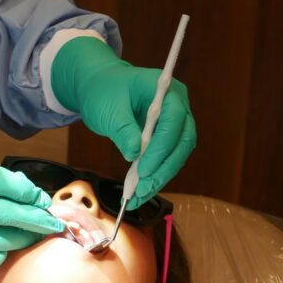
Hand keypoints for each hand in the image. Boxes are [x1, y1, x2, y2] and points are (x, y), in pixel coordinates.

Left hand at [51, 37, 195, 206]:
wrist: (100, 86)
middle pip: (182, 141)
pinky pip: (167, 158)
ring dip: (161, 177)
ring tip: (139, 196)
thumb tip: (134, 154)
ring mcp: (175, 121)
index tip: (144, 169)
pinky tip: (141, 191)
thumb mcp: (108, 108)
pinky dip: (156, 175)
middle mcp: (178, 105)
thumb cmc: (104, 91)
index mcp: (165, 89)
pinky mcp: (168, 136)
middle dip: (164, 168)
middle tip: (143, 189)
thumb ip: (122, 129)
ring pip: (177, 154)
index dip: (162, 147)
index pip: (174, 119)